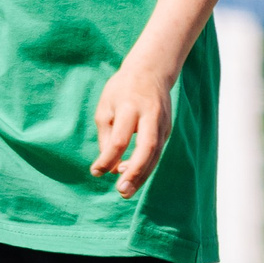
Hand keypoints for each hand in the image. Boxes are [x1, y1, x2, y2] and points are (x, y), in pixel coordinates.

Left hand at [92, 55, 175, 198]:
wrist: (152, 71)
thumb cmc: (122, 90)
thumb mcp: (106, 107)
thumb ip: (106, 137)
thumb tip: (109, 167)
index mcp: (129, 107)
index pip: (120, 139)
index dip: (107, 158)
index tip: (96, 171)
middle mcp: (150, 115)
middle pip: (146, 148)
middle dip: (134, 173)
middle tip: (122, 191)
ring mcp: (162, 123)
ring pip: (155, 154)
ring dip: (142, 176)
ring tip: (126, 191)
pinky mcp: (167, 130)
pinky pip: (156, 153)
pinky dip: (146, 167)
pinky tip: (134, 178)